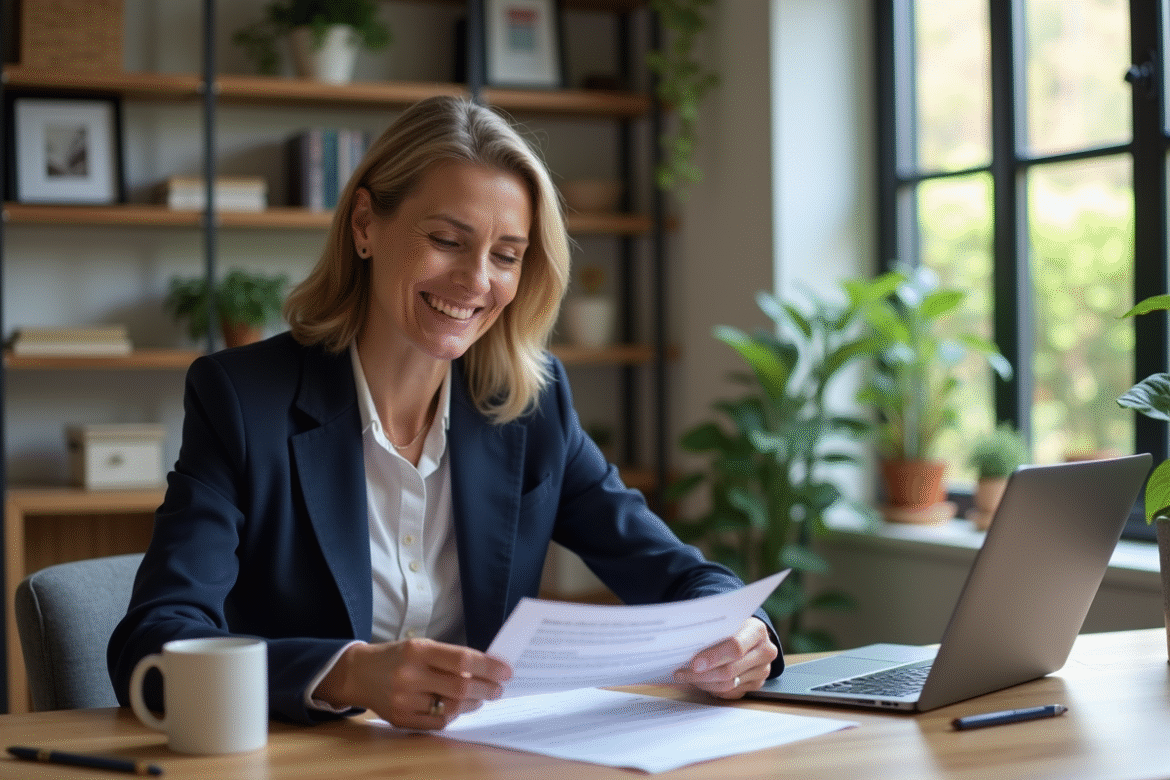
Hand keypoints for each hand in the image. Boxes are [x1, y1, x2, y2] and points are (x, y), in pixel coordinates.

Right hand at [314, 638, 511, 729]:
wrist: (359, 674)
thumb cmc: (398, 656)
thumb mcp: (421, 646)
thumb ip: (450, 658)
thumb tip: (487, 670)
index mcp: (418, 650)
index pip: (462, 660)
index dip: (489, 667)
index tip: (506, 671)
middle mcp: (409, 675)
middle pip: (461, 687)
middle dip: (487, 689)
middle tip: (499, 689)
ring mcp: (404, 700)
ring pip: (451, 708)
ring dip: (473, 704)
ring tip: (481, 698)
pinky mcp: (401, 719)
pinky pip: (437, 722)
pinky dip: (453, 715)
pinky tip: (458, 708)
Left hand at [673, 617, 777, 698]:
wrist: (754, 635)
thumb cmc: (735, 625)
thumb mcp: (728, 620)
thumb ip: (713, 630)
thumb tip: (684, 642)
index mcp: (757, 631)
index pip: (735, 647)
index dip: (713, 657)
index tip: (694, 664)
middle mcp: (765, 652)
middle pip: (730, 670)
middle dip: (701, 675)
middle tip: (681, 673)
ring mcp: (763, 670)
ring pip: (729, 685)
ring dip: (704, 683)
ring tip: (686, 678)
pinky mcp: (758, 684)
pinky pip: (731, 693)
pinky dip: (713, 689)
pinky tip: (700, 682)